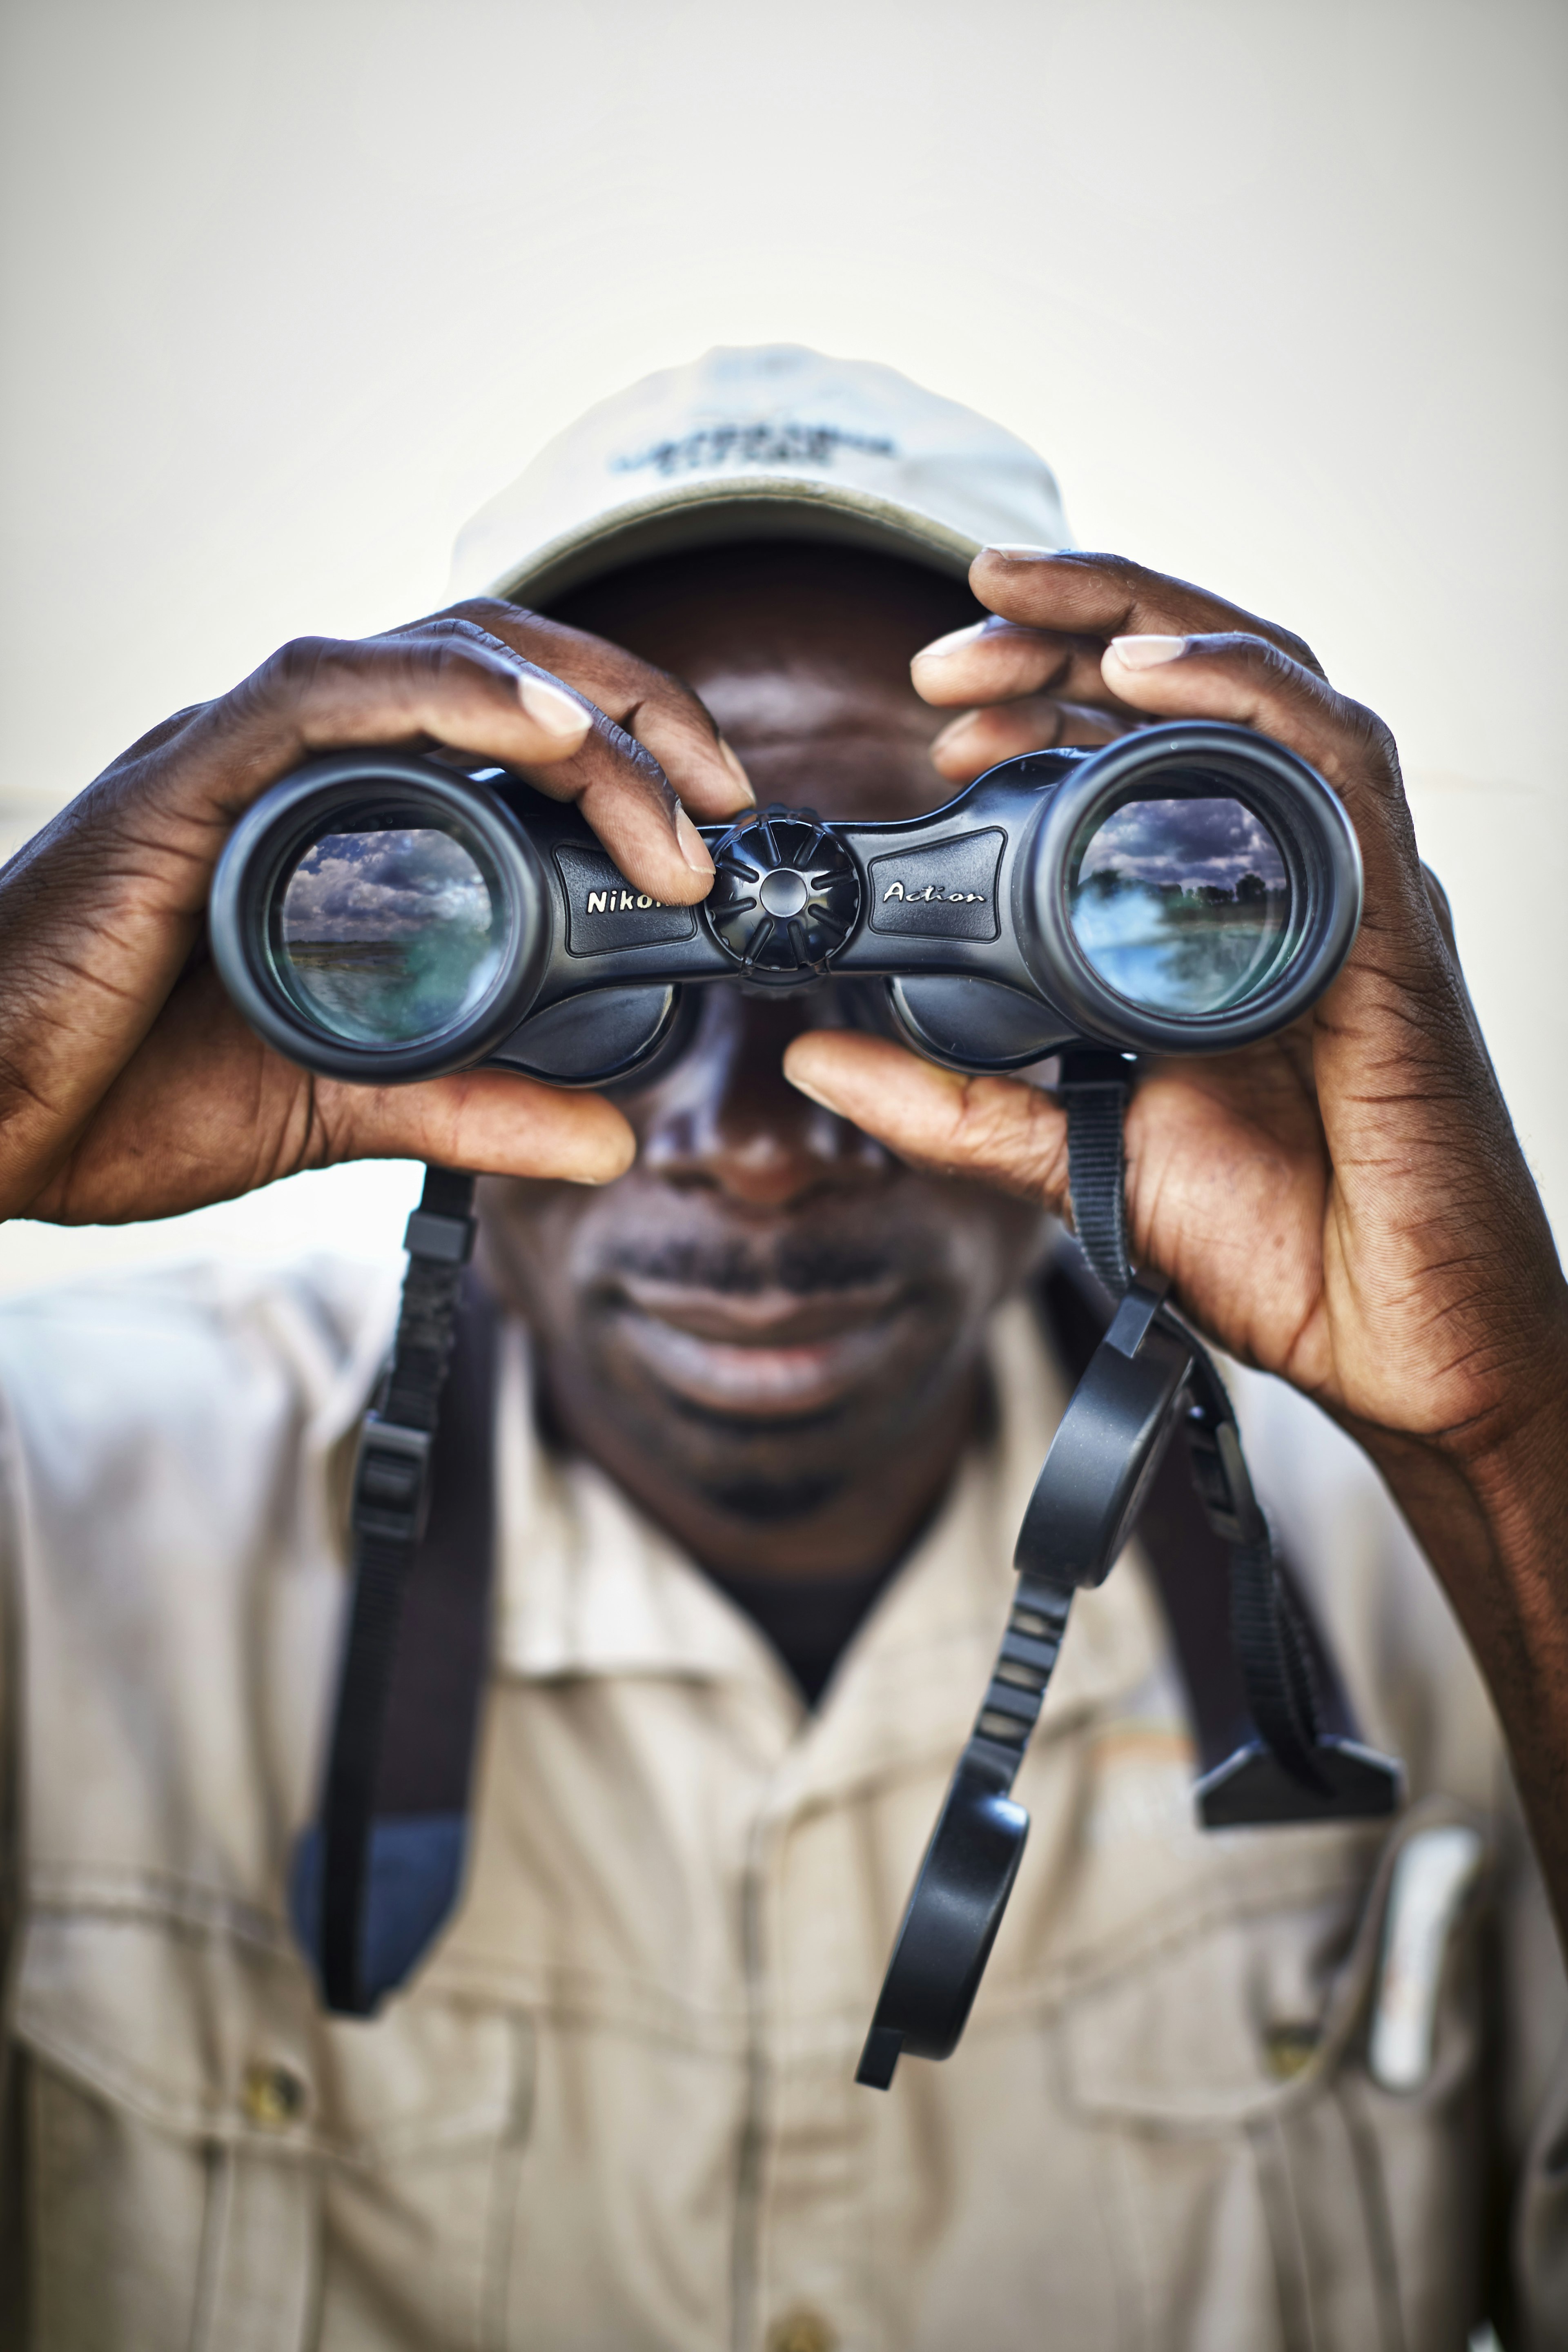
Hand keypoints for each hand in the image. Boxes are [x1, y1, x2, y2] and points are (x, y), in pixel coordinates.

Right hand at [0, 600, 752, 1222]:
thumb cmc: (125, 1090)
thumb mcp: (345, 1102)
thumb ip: (474, 1106)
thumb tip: (609, 1138)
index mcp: (336, 814)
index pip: (506, 721)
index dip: (626, 746)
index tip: (714, 822)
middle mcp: (297, 763)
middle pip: (497, 663)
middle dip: (633, 708)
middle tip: (726, 796)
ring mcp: (239, 757)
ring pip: (435, 659)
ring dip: (573, 709)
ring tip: (671, 788)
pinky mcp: (185, 777)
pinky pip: (327, 692)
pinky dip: (447, 696)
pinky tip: (542, 730)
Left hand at [786, 549, 1567, 1920]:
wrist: (1388, 1332)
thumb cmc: (1274, 1240)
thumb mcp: (1073, 1154)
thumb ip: (950, 1103)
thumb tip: (813, 1054)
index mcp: (1212, 913)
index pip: (1134, 752)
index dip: (1035, 698)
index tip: (932, 705)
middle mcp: (1281, 879)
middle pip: (1189, 692)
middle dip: (1064, 635)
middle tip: (944, 649)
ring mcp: (1342, 890)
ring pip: (1264, 688)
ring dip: (1137, 629)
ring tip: (1020, 610)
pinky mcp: (1390, 924)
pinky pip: (1334, 765)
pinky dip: (1244, 698)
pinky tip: (1148, 670)